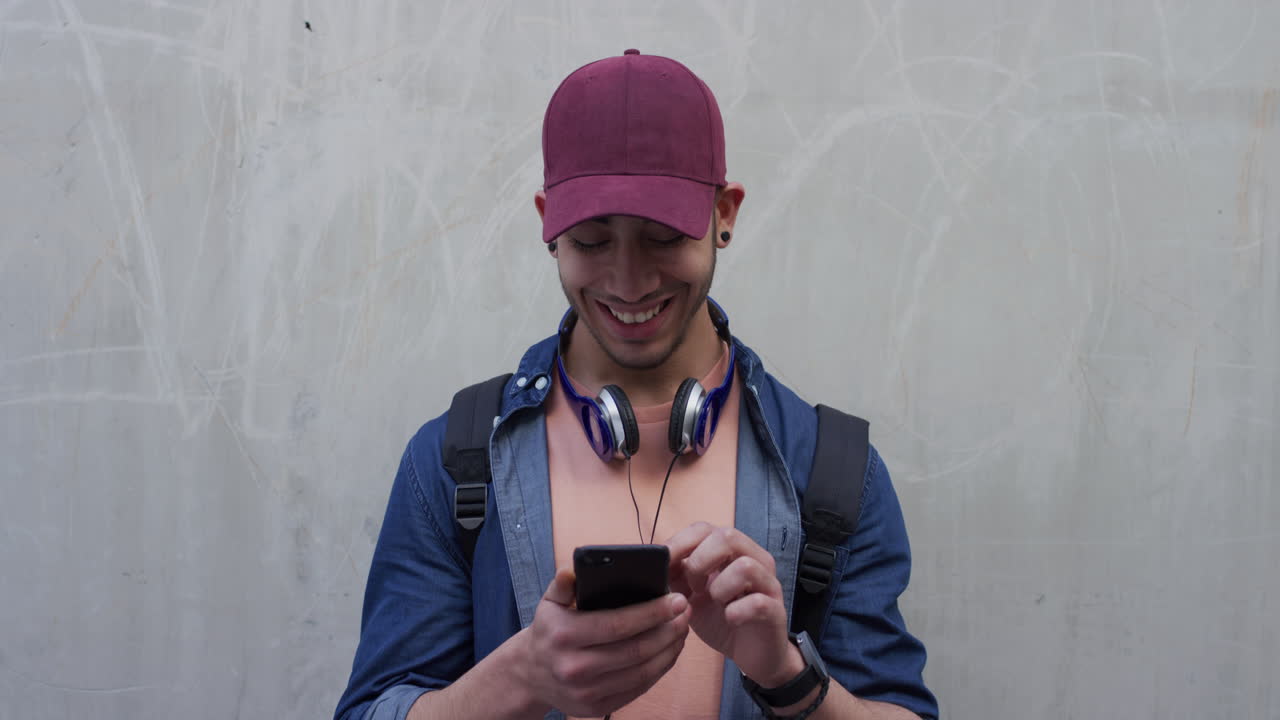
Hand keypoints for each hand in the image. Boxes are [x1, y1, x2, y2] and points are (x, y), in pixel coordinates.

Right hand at [515, 568, 690, 716]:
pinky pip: (638, 688)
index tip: (676, 600)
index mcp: (564, 636)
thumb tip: (573, 570)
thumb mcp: (549, 603)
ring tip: (682, 629)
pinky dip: (659, 669)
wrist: (530, 675)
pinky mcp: (596, 708)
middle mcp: (574, 668)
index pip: (617, 624)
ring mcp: (586, 693)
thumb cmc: (549, 631)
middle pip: (635, 650)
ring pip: (641, 671)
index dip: (651, 612)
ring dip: (669, 650)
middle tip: (686, 612)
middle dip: (668, 630)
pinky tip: (669, 651)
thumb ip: (563, 584)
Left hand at [666, 523, 800, 687]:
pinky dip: (737, 611)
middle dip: (700, 561)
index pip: (704, 529)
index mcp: (731, 551)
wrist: (752, 653)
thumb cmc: (721, 619)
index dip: (680, 543)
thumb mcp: (691, 594)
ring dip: (720, 586)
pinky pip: (758, 602)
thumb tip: (654, 560)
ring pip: (745, 566)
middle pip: (727, 536)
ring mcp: (768, 584)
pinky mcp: (776, 611)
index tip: (665, 564)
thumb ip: (676, 575)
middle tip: (693, 587)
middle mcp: (754, 560)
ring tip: (715, 602)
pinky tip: (730, 619)